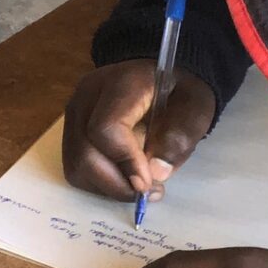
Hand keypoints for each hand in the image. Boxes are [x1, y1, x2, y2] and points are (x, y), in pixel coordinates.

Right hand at [63, 61, 215, 202]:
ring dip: (107, 185)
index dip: (126, 162)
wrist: (159, 77)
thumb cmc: (180, 92)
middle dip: (117, 183)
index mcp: (120, 84)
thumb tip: (155, 174)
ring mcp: (74, 111)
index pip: (106, 127)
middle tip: (150, 191)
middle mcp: (87, 95)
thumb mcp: (196, 109)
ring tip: (139, 184)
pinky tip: (123, 175)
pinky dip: (98, 181)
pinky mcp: (71, 128)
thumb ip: (179, 137)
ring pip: (75, 163)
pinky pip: (75, 166)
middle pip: (84, 151)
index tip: (150, 183)